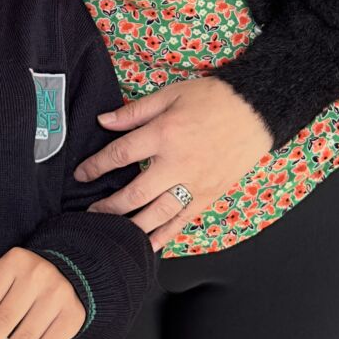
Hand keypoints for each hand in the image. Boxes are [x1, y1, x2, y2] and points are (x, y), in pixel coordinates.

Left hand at [75, 75, 273, 250]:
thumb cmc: (215, 98)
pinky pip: (182, 220)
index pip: (120, 155)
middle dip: (109, 206)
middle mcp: (178, 163)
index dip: (96, 167)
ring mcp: (195, 183)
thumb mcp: (171, 94)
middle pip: (135, 193)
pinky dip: (164, 236)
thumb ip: (135, 111)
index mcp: (165, 134)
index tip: (82, 174)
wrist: (256, 109)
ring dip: (131, 225)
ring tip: (110, 231)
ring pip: (157, 213)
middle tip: (90, 213)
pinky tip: (148, 244)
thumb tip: (104, 121)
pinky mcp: (209, 195)